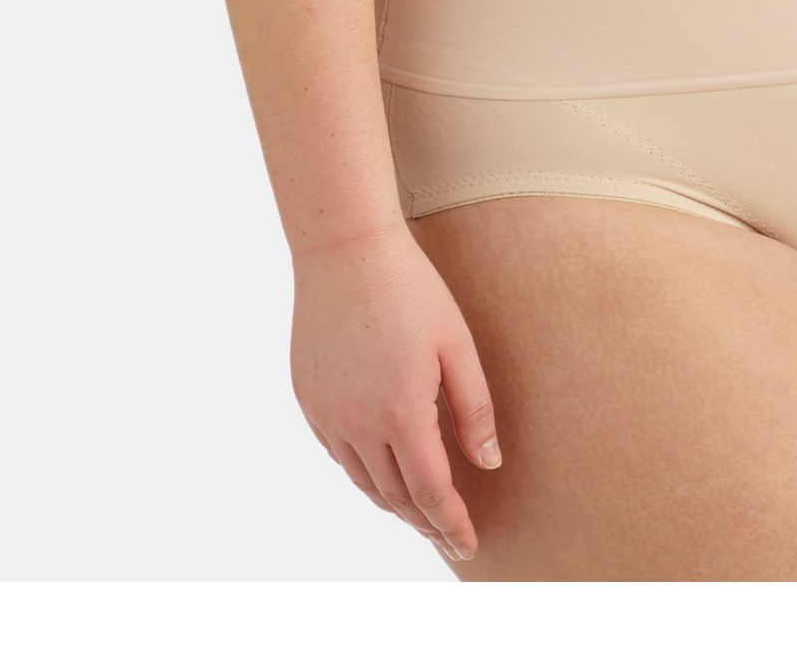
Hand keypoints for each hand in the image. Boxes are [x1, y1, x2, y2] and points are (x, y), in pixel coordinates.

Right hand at [290, 219, 499, 565]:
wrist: (345, 250)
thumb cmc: (411, 289)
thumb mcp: (457, 344)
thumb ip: (474, 408)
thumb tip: (488, 464)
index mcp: (402, 412)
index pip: (429, 492)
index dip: (450, 524)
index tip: (467, 545)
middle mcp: (358, 423)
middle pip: (394, 496)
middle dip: (424, 522)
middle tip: (449, 536)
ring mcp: (327, 414)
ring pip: (362, 481)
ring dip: (393, 503)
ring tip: (420, 513)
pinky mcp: (308, 399)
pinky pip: (338, 454)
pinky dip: (363, 472)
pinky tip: (381, 469)